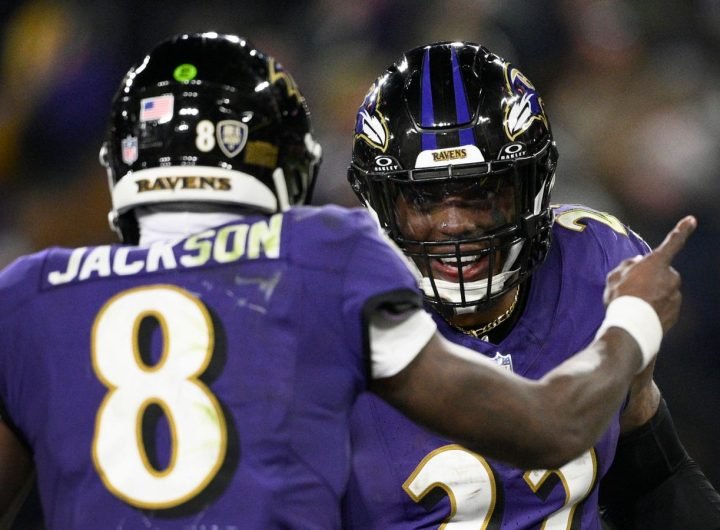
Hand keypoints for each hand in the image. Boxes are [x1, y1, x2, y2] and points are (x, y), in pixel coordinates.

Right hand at [604, 215, 696, 332]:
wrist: (631, 327)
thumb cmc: (621, 298)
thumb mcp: (615, 276)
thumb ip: (627, 265)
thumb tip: (637, 262)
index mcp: (657, 263)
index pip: (672, 243)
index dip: (682, 230)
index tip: (692, 219)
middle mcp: (671, 276)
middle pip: (663, 272)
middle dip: (652, 277)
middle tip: (633, 288)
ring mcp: (675, 295)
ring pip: (665, 290)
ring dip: (653, 294)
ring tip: (635, 305)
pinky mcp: (676, 312)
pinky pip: (666, 306)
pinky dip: (656, 308)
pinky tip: (642, 314)